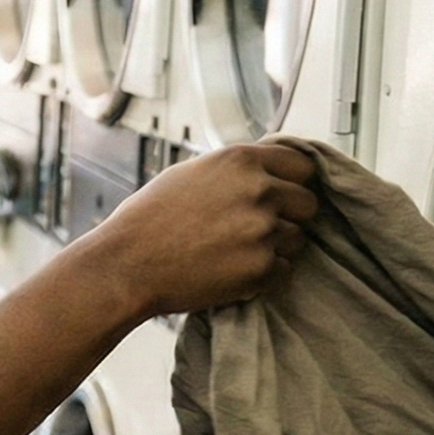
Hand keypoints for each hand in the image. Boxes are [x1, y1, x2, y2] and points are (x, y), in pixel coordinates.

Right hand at [77, 143, 318, 318]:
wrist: (126, 265)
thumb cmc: (149, 220)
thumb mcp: (191, 173)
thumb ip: (235, 170)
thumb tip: (267, 170)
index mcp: (241, 161)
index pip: (302, 166)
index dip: (292, 182)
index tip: (282, 194)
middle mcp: (258, 191)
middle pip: (307, 203)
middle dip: (288, 216)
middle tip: (256, 227)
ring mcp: (263, 231)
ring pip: (297, 239)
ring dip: (275, 246)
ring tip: (234, 250)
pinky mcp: (261, 268)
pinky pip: (284, 270)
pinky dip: (265, 274)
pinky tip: (231, 269)